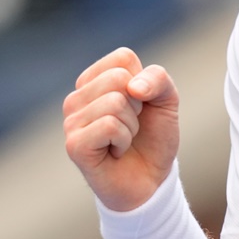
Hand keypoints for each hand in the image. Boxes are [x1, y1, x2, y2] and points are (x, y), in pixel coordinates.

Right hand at [62, 47, 180, 210]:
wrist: (151, 180)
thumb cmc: (153, 138)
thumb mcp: (166, 100)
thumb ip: (158, 79)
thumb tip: (133, 86)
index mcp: (94, 80)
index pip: (122, 58)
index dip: (144, 83)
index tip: (140, 105)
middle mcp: (76, 98)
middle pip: (118, 78)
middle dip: (138, 105)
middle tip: (131, 126)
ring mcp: (71, 122)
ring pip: (115, 101)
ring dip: (131, 126)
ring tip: (123, 141)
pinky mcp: (74, 145)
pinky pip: (109, 125)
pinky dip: (124, 140)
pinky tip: (115, 152)